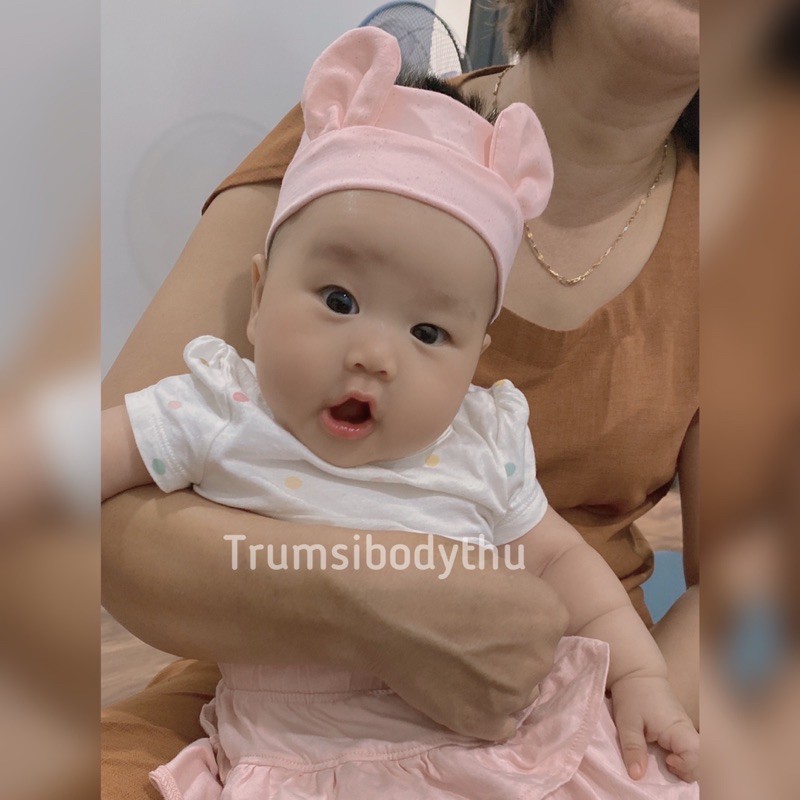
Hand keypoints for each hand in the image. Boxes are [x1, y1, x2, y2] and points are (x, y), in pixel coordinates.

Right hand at [333, 557, 568, 740]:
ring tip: (454, 661)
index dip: (515, 619)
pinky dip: (481, 709)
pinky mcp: (482, 723)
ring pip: (516, 692)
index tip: (486, 613)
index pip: (545, 624)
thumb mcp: (487, 565)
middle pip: (534, 658)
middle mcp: (541, 656)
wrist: (378, 603)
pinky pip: (499, 724)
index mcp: (549, 611)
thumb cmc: (426, 568)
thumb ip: (511, 596)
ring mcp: (512, 694)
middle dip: (508, 650)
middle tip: (467, 637)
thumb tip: (509, 614)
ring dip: (494, 681)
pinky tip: (456, 688)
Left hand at [611, 674, 698, 782]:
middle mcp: (687, 731)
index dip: (685, 765)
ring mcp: (685, 731)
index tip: (666, 761)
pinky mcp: (680, 732)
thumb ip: (633, 748)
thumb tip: (636, 777)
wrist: (636, 672)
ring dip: (685, 767)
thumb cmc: (632, 694)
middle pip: (703, 761)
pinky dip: (682, 760)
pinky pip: (689, 751)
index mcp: (678, 728)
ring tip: (665, 763)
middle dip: (689, 772)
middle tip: (666, 766)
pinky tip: (667, 759)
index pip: (698, 755)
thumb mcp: (627, 721)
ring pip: (698, 757)